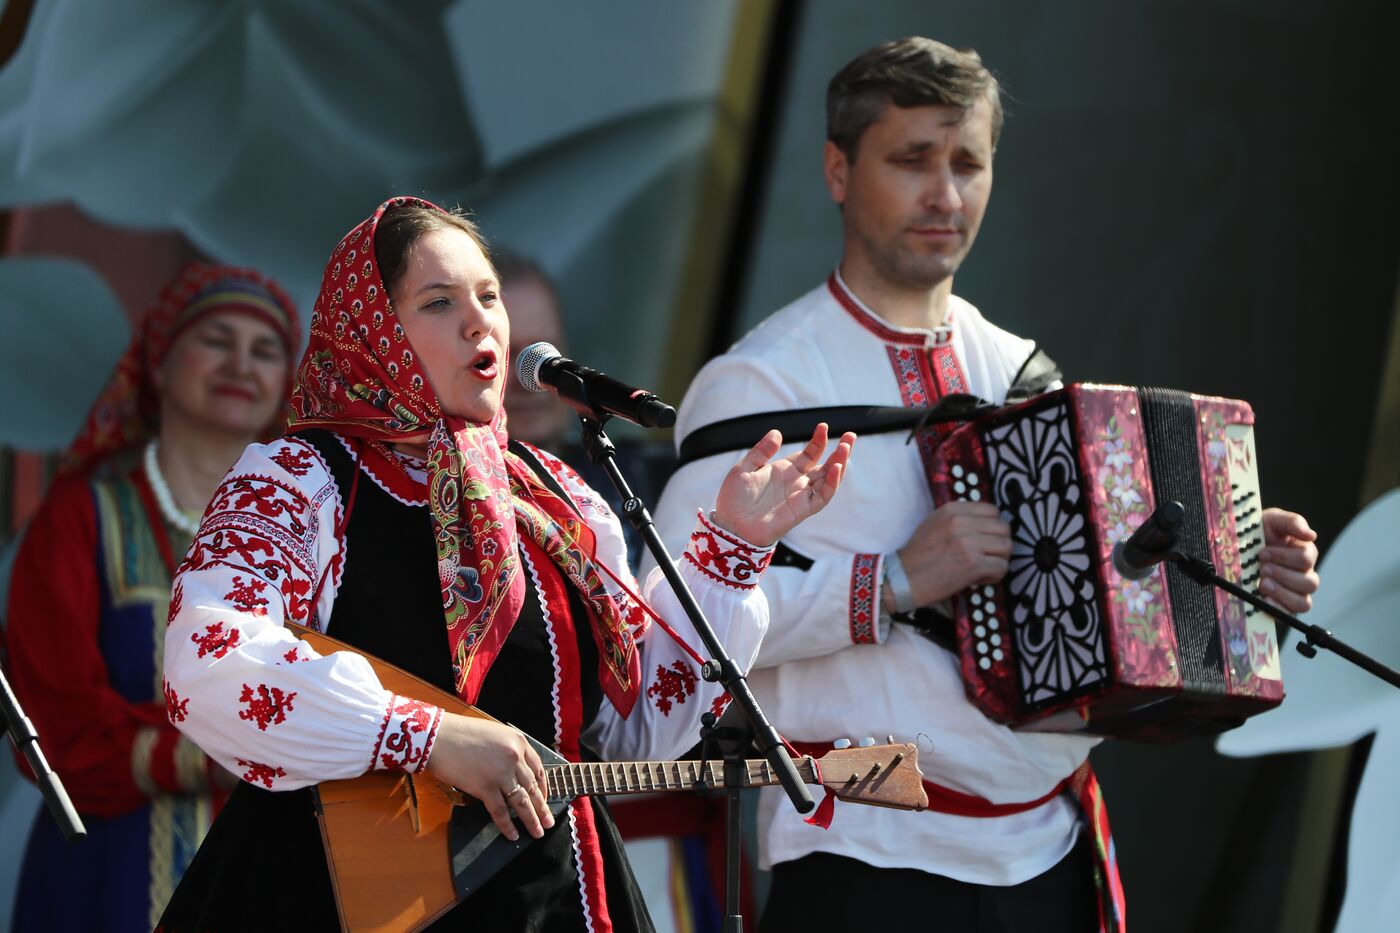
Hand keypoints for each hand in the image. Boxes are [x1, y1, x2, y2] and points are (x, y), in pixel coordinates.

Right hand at [427, 713, 553, 841]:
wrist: (438, 736)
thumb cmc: (462, 733)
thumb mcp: (495, 734)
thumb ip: (508, 751)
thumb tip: (513, 773)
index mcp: (519, 742)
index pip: (538, 769)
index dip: (542, 787)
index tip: (544, 799)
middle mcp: (514, 757)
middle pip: (532, 788)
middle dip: (542, 808)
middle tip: (549, 821)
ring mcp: (501, 773)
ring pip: (521, 802)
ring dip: (531, 820)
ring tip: (537, 832)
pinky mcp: (485, 787)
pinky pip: (500, 811)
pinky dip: (507, 825)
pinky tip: (513, 835)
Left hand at [710, 423, 854, 547]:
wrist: (731, 526)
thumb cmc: (734, 500)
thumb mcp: (744, 468)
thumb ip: (761, 451)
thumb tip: (778, 432)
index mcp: (784, 470)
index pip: (809, 454)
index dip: (818, 441)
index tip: (823, 427)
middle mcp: (796, 482)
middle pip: (825, 465)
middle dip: (839, 451)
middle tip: (851, 435)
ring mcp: (800, 496)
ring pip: (828, 480)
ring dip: (839, 464)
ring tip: (846, 448)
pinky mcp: (802, 510)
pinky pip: (822, 497)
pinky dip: (831, 484)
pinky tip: (835, 469)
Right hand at [889, 500, 1010, 608]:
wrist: (901, 579)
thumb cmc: (918, 556)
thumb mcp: (935, 524)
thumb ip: (960, 520)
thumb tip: (988, 525)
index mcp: (953, 509)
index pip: (993, 511)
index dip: (992, 528)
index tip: (984, 541)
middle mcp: (962, 522)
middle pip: (1003, 528)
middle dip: (999, 545)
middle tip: (986, 556)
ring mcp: (969, 542)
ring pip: (1007, 547)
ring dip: (998, 560)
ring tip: (982, 568)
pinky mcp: (973, 564)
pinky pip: (1001, 567)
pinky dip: (994, 576)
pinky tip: (978, 579)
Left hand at [1259, 507, 1318, 613]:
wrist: (1237, 548)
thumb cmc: (1259, 533)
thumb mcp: (1272, 520)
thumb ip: (1292, 522)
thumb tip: (1311, 535)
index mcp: (1304, 553)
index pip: (1306, 559)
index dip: (1284, 557)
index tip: (1262, 553)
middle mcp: (1304, 574)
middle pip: (1309, 583)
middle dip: (1282, 575)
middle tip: (1262, 569)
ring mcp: (1295, 592)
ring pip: (1303, 602)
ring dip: (1282, 593)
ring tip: (1262, 584)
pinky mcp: (1284, 605)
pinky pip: (1291, 614)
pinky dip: (1279, 608)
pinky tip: (1264, 601)